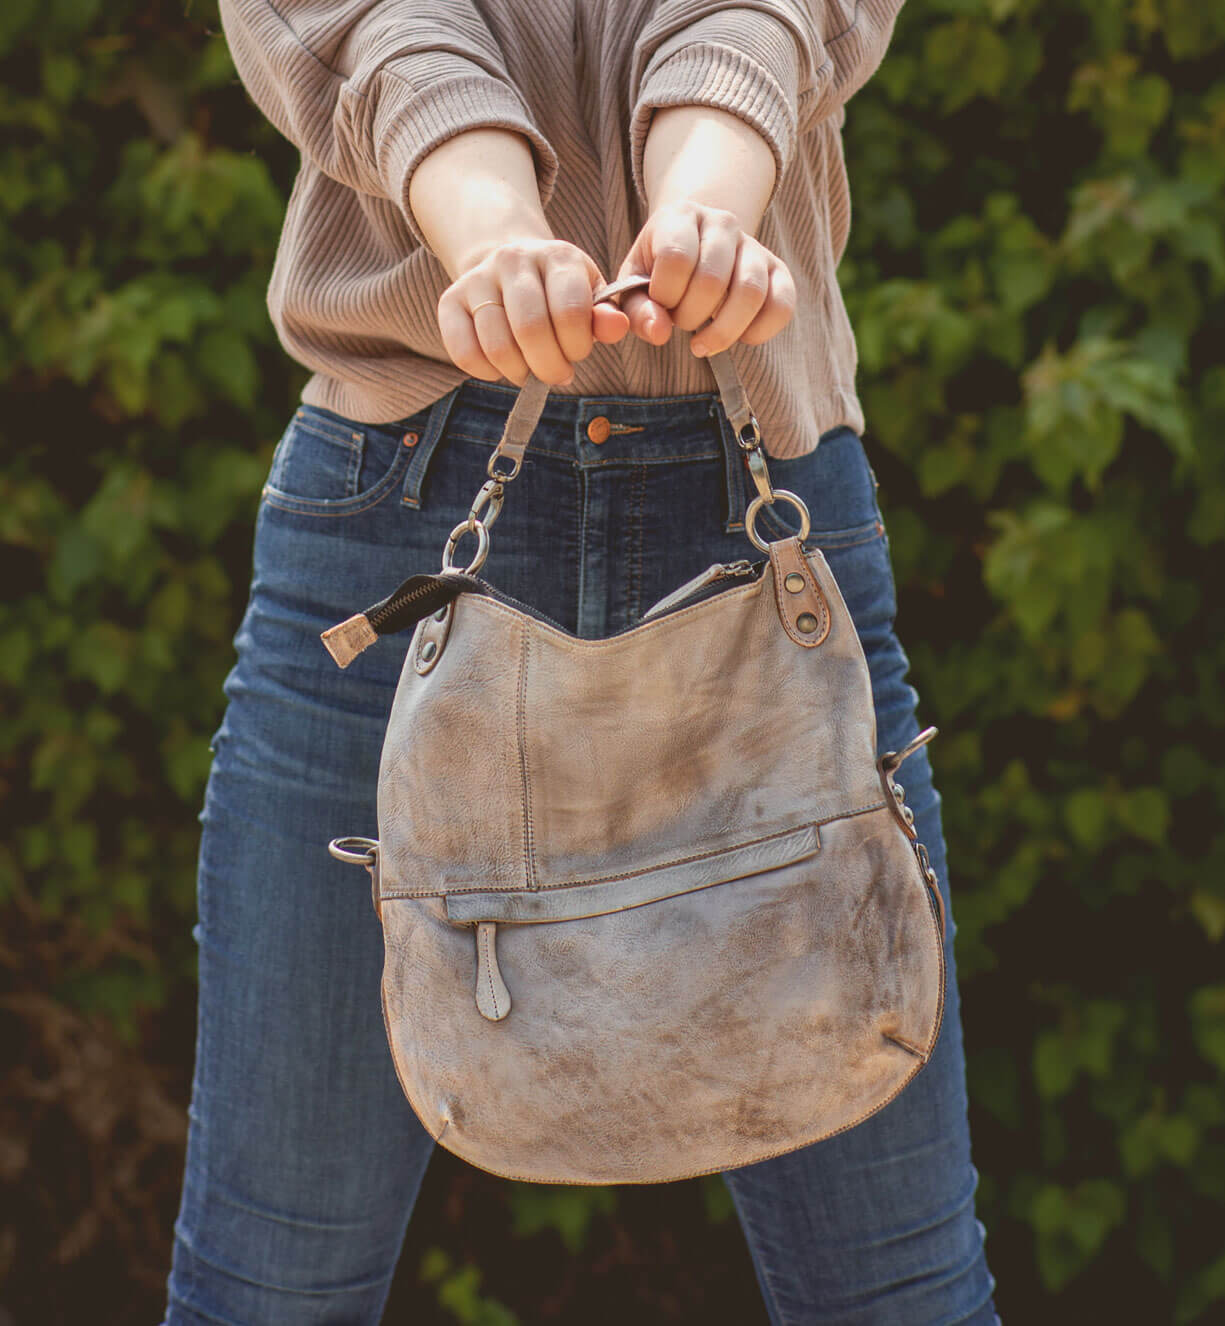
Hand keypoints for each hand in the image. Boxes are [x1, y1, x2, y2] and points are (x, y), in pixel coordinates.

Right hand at [437, 238, 629, 386]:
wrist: (510, 264)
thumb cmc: (559, 292)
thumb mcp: (590, 296)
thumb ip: (605, 316)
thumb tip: (617, 327)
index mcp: (558, 256)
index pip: (570, 311)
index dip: (576, 347)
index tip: (576, 354)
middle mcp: (514, 259)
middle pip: (531, 330)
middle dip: (549, 366)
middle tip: (556, 374)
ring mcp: (478, 277)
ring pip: (497, 345)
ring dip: (519, 372)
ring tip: (529, 370)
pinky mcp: (450, 299)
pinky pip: (463, 351)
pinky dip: (486, 372)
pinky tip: (501, 368)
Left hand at [613, 201, 795, 356]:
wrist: (694, 245)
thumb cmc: (657, 272)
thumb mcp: (634, 286)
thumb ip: (636, 312)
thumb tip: (660, 333)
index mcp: (680, 216)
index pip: (676, 258)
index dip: (665, 295)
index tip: (661, 303)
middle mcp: (722, 222)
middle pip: (712, 281)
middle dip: (690, 317)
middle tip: (681, 320)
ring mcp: (754, 245)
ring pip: (750, 293)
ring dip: (723, 331)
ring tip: (704, 341)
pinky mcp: (778, 269)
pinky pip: (782, 304)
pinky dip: (760, 331)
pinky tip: (739, 337)